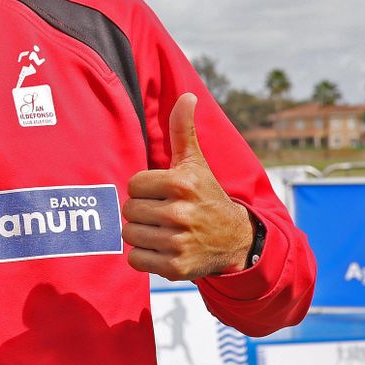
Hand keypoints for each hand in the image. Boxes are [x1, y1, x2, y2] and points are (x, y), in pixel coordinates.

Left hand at [122, 93, 253, 281]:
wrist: (234, 239)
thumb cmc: (206, 195)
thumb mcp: (196, 163)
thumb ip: (183, 130)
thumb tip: (186, 95)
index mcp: (181, 183)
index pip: (133, 184)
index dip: (145, 189)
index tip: (164, 193)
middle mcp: (180, 212)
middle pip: (129, 210)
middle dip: (142, 212)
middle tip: (164, 213)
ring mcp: (178, 242)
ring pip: (129, 235)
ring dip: (142, 234)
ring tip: (163, 230)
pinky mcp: (176, 268)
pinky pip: (135, 260)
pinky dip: (145, 257)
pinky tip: (164, 248)